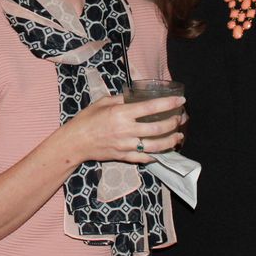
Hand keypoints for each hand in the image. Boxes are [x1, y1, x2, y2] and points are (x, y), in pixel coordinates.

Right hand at [63, 95, 184, 164]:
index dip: (168, 103)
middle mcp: (126, 130)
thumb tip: (134, 97)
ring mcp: (126, 146)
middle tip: (179, 118)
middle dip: (173, 123)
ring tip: (178, 136)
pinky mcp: (124, 157)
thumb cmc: (86, 120)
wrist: (75, 142)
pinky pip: (145, 158)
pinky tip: (164, 151)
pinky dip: (157, 155)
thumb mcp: (102, 102)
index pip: (150, 107)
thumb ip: (120, 99)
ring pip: (155, 146)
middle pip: (157, 128)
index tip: (180, 100)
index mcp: (121, 113)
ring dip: (170, 141)